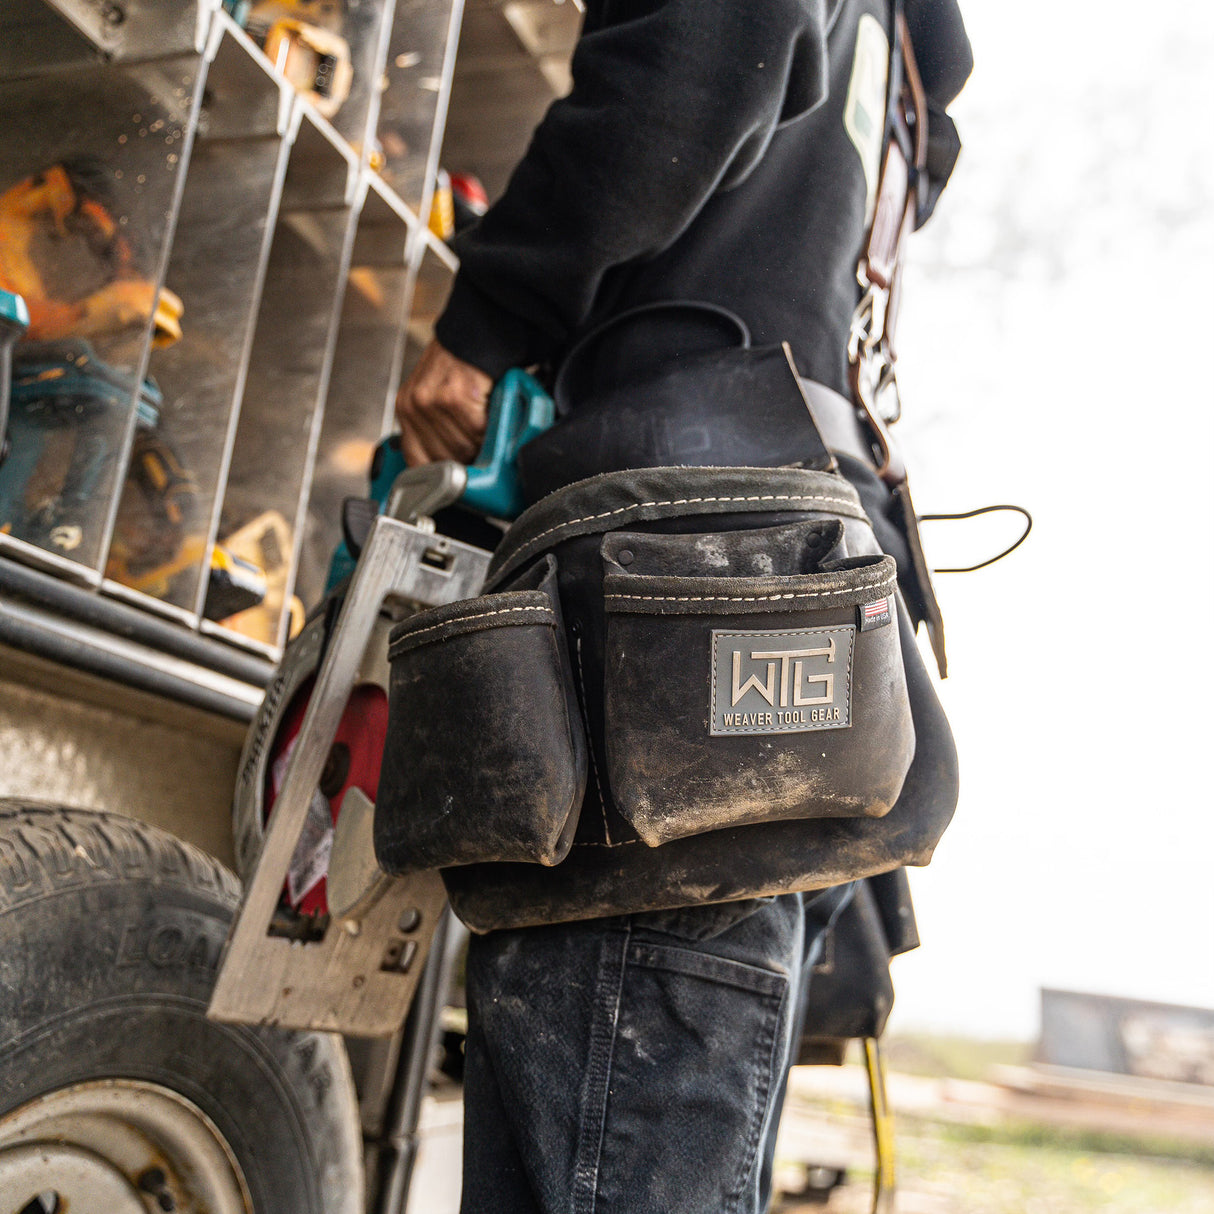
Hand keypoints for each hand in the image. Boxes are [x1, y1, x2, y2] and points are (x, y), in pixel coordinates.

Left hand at [394, 339, 491, 464]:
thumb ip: (436, 430)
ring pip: (464, 448)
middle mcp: (414, 406)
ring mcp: (432, 402)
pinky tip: (492, 411)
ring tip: (488, 424)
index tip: (459, 479)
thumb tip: (453, 470)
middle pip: (445, 459)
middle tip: (483, 445)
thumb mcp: (437, 397)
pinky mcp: (454, 398)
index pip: (417, 462)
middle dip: (468, 457)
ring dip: (483, 442)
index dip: (441, 475)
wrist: (480, 333)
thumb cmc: (462, 366)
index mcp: (406, 410)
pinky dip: (492, 426)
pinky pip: (478, 432)